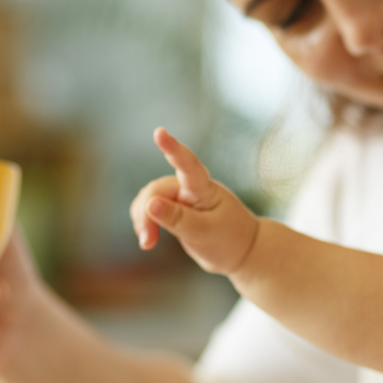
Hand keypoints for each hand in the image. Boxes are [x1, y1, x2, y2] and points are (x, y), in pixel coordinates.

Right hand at [130, 127, 259, 275]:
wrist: (239, 250)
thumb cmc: (228, 239)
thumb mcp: (203, 233)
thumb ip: (176, 219)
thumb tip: (149, 203)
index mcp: (204, 189)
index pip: (188, 164)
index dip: (172, 148)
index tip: (159, 132)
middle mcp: (189, 187)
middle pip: (156, 191)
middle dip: (146, 215)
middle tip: (148, 244)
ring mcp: (180, 196)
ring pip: (148, 199)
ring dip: (143, 220)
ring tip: (148, 244)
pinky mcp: (172, 207)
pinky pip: (148, 208)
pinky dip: (144, 222)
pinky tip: (148, 238)